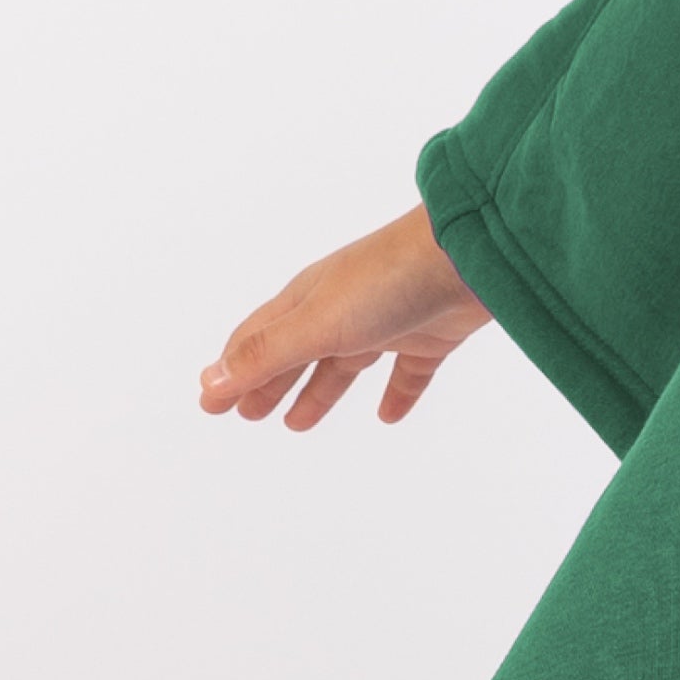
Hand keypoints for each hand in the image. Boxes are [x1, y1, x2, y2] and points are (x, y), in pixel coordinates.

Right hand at [200, 205, 493, 428]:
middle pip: (295, 355)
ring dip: (319, 393)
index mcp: (308, 301)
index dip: (231, 373)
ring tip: (296, 424)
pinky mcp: (431, 336)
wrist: (470, 255)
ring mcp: (388, 321)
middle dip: (268, 384)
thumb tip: (209, 382)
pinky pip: (407, 372)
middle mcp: (343, 309)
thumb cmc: (388, 279)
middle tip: (247, 415)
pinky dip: (395, 394)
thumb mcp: (317, 323)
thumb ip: (266, 354)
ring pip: (344, 366)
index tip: (208, 402)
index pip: (256, 341)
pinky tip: (388, 417)